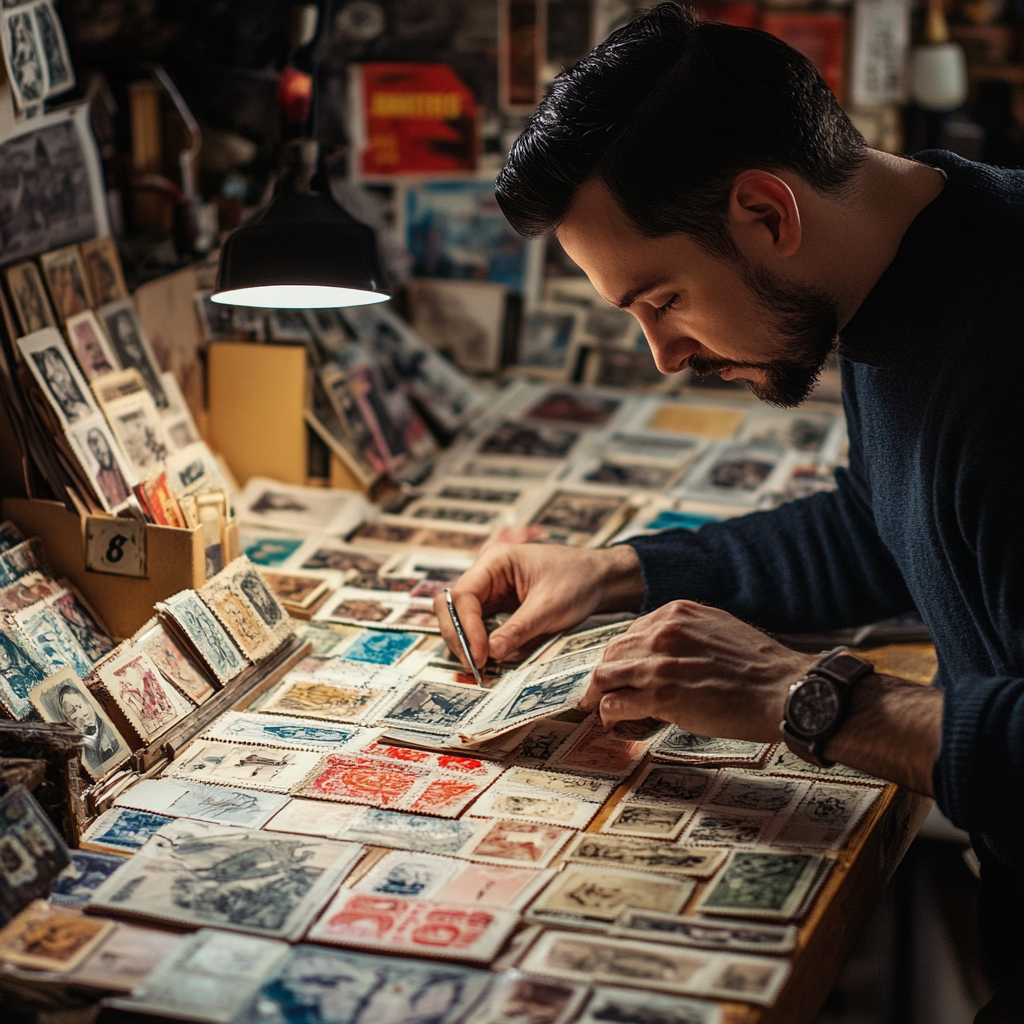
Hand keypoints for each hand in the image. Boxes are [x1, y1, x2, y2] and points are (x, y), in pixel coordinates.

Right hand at [434, 542, 643, 667]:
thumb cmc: (577, 580)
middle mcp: (486, 574)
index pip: (463, 596)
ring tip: (480, 667)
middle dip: (459, 637)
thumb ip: (518, 629)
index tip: (480, 655)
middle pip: (452, 607)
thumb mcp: (549, 607)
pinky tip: (487, 659)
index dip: (466, 628)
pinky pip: (477, 625)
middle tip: (475, 666)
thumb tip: (490, 654)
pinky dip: (477, 643)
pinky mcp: (497, 607)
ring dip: (465, 642)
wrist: (599, 578)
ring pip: (460, 618)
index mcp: (494, 561)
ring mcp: (489, 591)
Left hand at [582, 600, 813, 739]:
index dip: (621, 658)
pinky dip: (609, 716)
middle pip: (612, 654)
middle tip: (602, 696)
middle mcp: (662, 632)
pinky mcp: (660, 695)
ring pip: (604, 677)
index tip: (620, 674)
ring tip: (604, 712)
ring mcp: (659, 663)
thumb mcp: (717, 630)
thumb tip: (662, 653)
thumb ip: (685, 634)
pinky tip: (616, 724)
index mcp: (676, 613)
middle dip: (605, 677)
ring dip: (600, 697)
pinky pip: (614, 704)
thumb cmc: (760, 667)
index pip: (630, 634)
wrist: (785, 689)